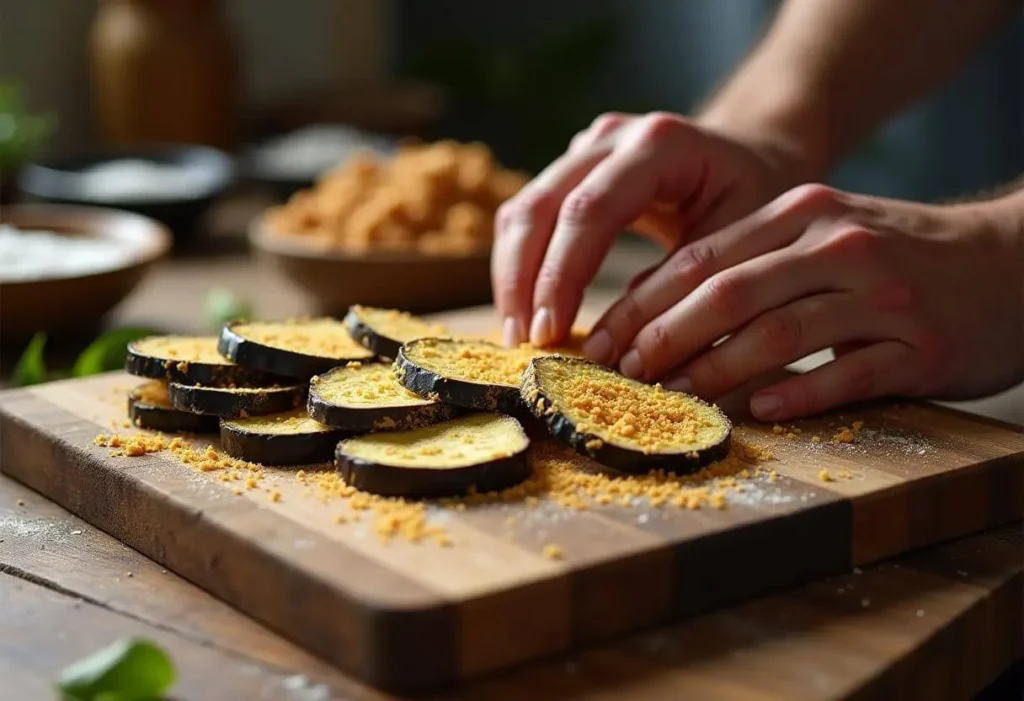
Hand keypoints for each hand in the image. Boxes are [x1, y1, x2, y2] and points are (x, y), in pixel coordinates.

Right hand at [491, 111, 804, 347]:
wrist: (754, 159)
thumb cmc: (756, 204)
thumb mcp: (741, 245)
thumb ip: (685, 290)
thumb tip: (630, 355)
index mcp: (660, 144)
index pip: (591, 210)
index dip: (563, 274)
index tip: (551, 333)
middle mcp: (613, 136)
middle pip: (542, 205)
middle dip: (525, 280)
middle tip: (523, 344)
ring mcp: (586, 148)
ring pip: (523, 209)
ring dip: (513, 276)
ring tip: (517, 337)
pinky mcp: (570, 169)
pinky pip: (528, 216)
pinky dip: (520, 266)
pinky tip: (524, 311)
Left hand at [587, 184, 1023, 420]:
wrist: (1011, 266)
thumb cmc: (896, 259)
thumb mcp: (823, 238)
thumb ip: (751, 264)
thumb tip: (658, 314)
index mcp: (802, 214)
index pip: (701, 259)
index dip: (643, 304)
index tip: (602, 340)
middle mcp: (837, 245)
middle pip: (728, 292)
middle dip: (664, 337)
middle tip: (622, 375)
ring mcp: (882, 294)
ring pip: (779, 333)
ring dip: (716, 371)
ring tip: (674, 397)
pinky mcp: (921, 344)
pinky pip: (847, 373)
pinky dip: (799, 393)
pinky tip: (761, 410)